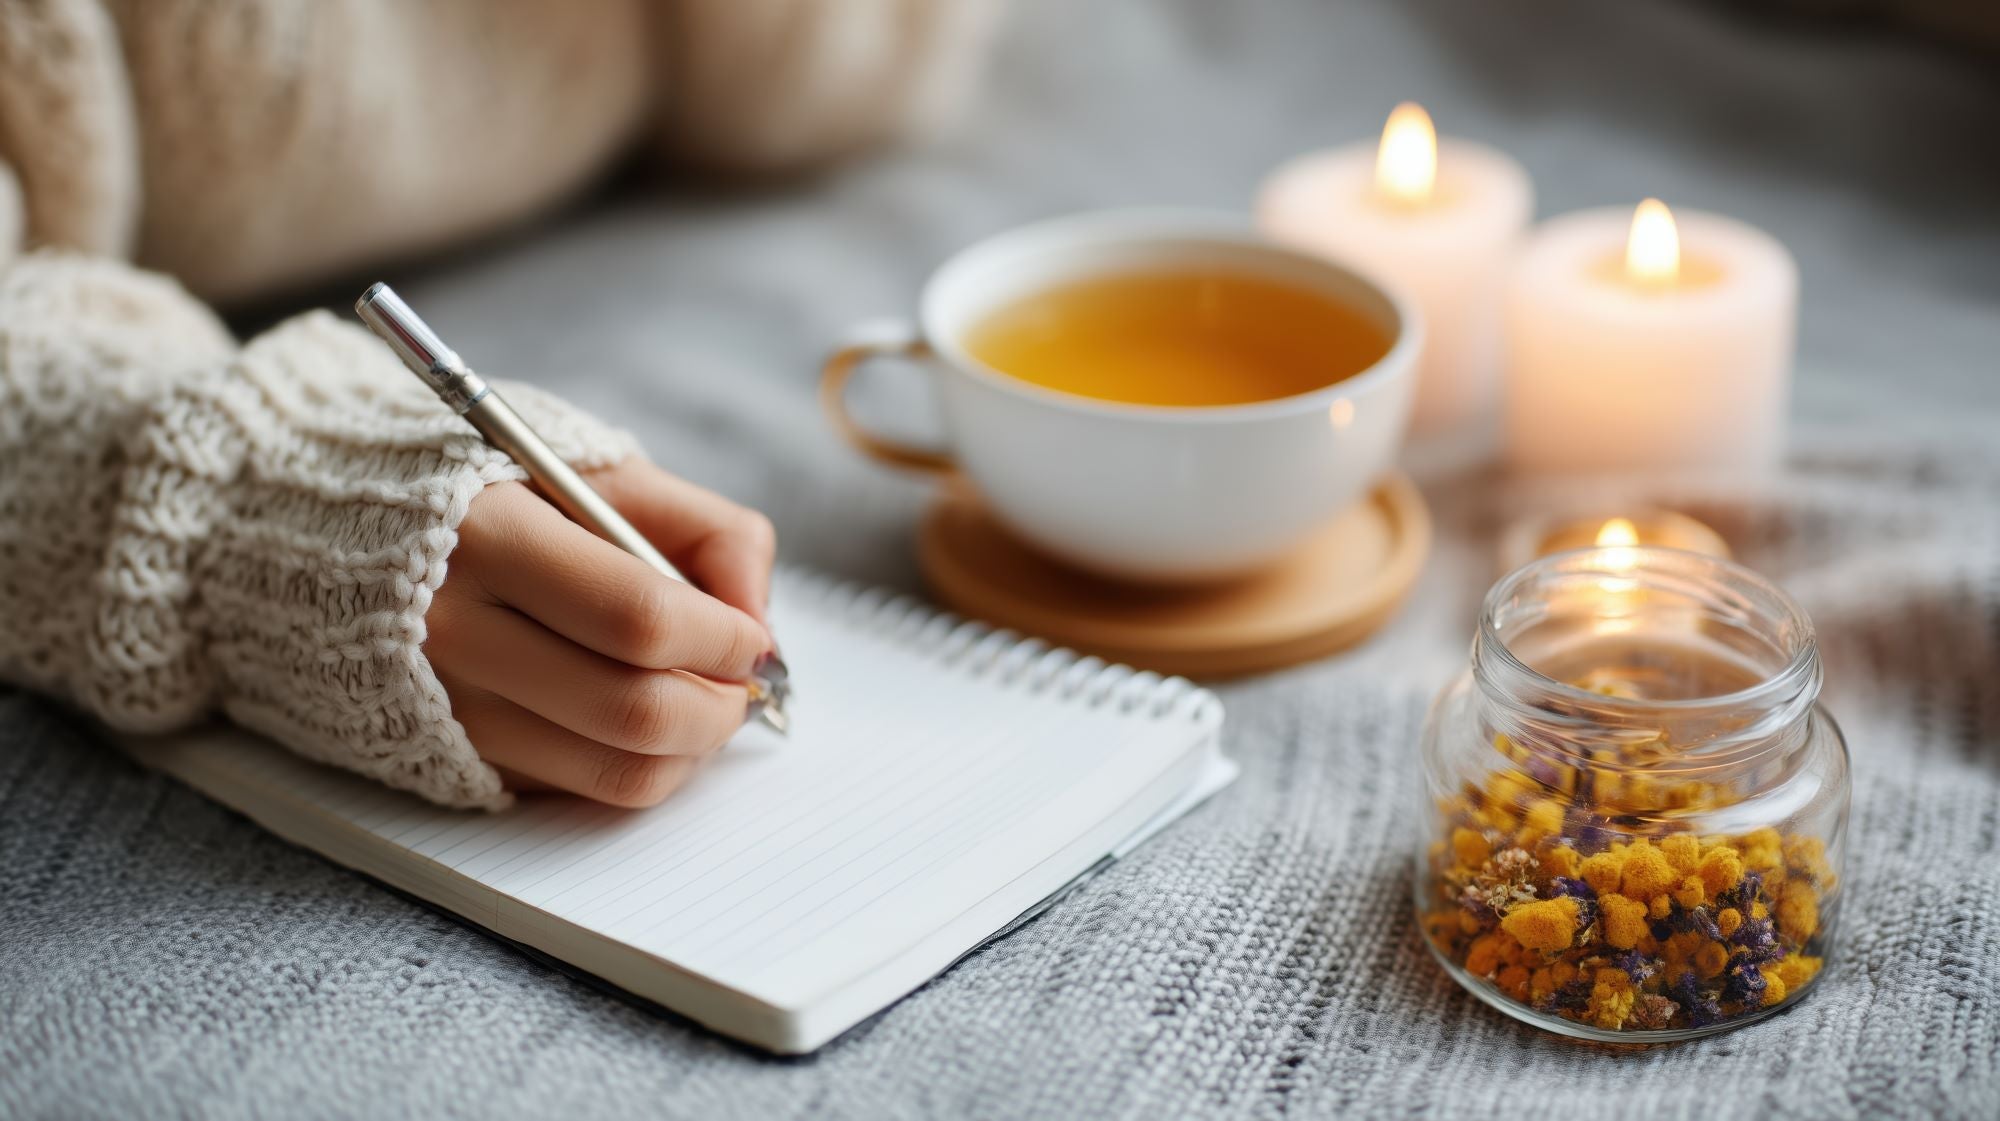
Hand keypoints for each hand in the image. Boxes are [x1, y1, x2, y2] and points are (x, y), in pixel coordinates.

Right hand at [426, 459, 775, 805]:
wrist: (336, 534)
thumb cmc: (496, 495)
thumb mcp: (601, 471)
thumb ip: (707, 530)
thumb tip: (758, 621)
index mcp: (489, 536)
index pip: (638, 618)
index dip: (722, 639)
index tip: (753, 637)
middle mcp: (454, 631)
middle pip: (633, 710)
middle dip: (720, 707)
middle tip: (744, 683)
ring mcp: (447, 705)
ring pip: (613, 769)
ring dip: (691, 750)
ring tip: (705, 704)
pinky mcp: (451, 756)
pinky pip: (577, 788)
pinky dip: (639, 767)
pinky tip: (643, 723)